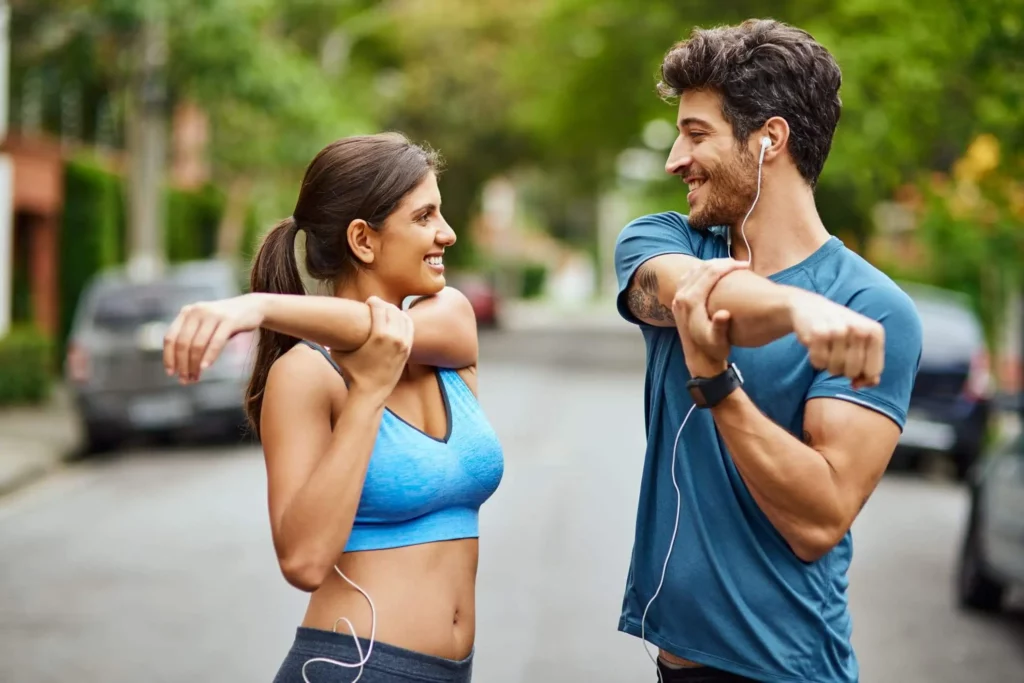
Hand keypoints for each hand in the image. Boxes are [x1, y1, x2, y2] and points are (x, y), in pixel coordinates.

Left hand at [164, 293, 265, 382]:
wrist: (251, 307)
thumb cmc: (225, 322)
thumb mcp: (205, 325)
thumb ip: (192, 338)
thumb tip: (180, 366)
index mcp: (186, 312)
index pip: (170, 337)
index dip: (169, 357)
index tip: (171, 373)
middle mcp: (197, 311)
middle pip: (183, 343)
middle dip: (182, 364)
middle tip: (185, 380)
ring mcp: (213, 314)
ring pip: (198, 344)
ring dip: (194, 364)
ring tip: (195, 377)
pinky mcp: (229, 320)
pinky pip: (216, 342)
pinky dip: (209, 356)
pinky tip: (206, 367)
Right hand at [331, 297, 412, 400]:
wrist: (371, 392)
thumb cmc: (353, 372)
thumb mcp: (339, 353)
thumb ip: (335, 339)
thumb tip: (324, 326)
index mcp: (380, 335)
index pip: (380, 308)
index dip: (374, 301)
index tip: (369, 301)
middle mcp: (395, 338)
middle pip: (393, 310)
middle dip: (384, 305)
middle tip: (376, 305)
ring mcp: (404, 344)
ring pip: (403, 317)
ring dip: (394, 311)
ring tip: (386, 311)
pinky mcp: (407, 350)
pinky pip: (409, 328)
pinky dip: (403, 321)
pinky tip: (396, 320)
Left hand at [671, 259, 749, 376]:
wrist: (699, 358)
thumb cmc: (713, 350)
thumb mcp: (719, 342)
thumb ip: (720, 328)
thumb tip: (724, 314)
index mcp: (690, 301)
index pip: (710, 273)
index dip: (729, 266)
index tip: (745, 266)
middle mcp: (681, 296)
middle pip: (702, 268)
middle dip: (723, 263)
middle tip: (742, 264)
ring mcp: (678, 297)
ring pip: (696, 270)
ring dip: (714, 265)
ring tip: (732, 267)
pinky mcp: (679, 299)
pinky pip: (691, 276)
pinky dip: (705, 271)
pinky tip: (717, 274)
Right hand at [789, 292, 884, 389]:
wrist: (811, 307)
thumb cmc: (840, 329)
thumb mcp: (861, 343)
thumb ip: (870, 365)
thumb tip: (864, 384)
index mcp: (875, 332)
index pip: (873, 371)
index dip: (862, 376)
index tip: (854, 368)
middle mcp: (859, 330)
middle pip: (853, 372)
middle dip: (843, 370)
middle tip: (838, 355)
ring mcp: (838, 330)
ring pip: (835, 369)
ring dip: (828, 365)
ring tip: (827, 348)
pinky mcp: (818, 333)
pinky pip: (818, 363)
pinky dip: (815, 359)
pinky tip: (816, 346)